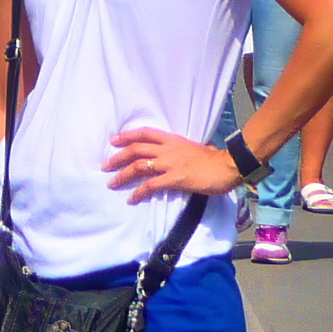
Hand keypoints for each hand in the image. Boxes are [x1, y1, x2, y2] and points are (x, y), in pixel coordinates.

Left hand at [103, 126, 237, 201]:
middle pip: (136, 149)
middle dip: (118, 157)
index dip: (128, 136)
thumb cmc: (213, 159)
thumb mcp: (194, 148)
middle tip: (105, 166)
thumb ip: (182, 150)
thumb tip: (179, 154)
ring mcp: (170, 163)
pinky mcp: (175, 178)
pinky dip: (138, 192)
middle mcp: (168, 149)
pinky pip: (151, 185)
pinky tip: (131, 198)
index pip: (145, 133)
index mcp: (172, 139)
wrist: (227, 166)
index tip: (114, 140)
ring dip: (122, 175)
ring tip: (112, 183)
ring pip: (139, 166)